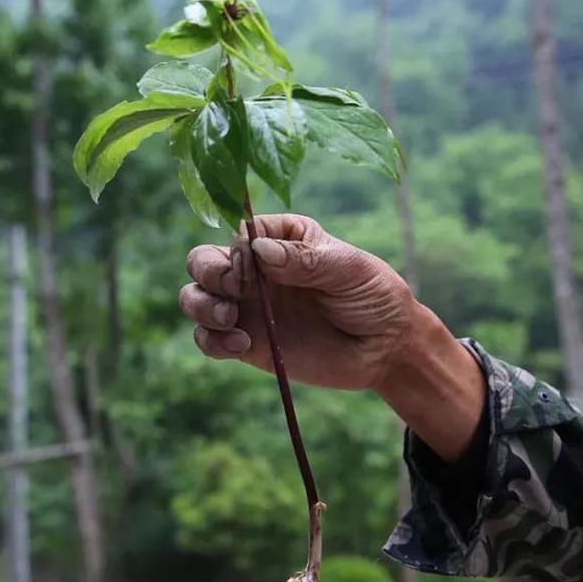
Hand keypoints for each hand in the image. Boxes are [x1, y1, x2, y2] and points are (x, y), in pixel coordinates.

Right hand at [180, 214, 485, 460]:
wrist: (387, 349)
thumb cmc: (374, 297)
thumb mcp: (349, 269)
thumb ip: (305, 259)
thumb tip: (259, 250)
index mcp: (280, 238)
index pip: (238, 233)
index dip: (236, 247)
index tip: (253, 263)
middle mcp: (256, 270)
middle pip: (203, 261)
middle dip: (207, 271)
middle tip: (232, 289)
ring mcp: (248, 307)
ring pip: (195, 297)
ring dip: (200, 305)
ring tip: (231, 318)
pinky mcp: (247, 344)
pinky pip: (208, 340)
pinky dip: (212, 341)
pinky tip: (241, 344)